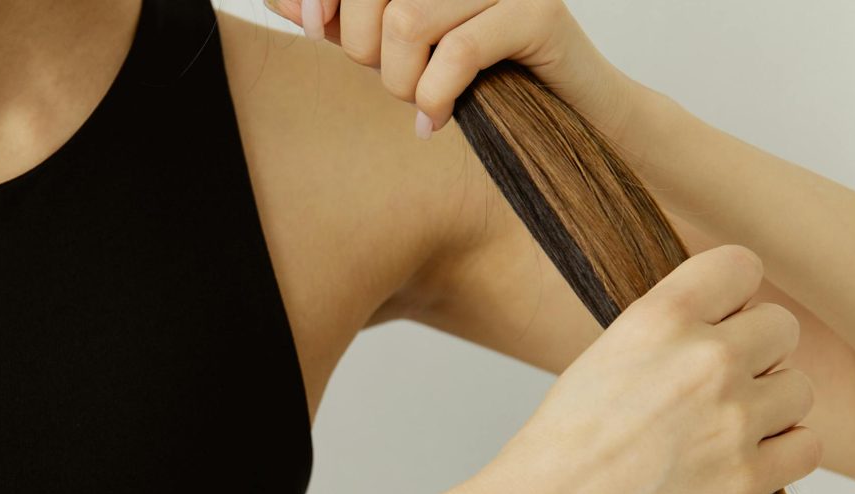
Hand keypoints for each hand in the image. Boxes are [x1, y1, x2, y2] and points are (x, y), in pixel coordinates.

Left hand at [263, 0, 645, 141]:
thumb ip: (345, 19)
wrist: (575, 119)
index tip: (313, 26)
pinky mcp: (538, 12)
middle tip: (395, 81)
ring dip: (400, 80)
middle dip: (364, 48)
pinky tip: (436, 121)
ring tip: (420, 102)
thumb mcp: (399, 47)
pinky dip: (435, 98)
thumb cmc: (483, 79)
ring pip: (406, 19)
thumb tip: (279, 0)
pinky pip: (456, 53)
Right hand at [467, 245, 821, 493]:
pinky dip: (780, 456)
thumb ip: (662, 338)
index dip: (733, 298)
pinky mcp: (747, 480)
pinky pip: (806, 446)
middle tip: (714, 391)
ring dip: (768, 410)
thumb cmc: (555, 453)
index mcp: (657, 320)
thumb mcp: (600, 362)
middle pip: (781, 328)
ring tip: (718, 434)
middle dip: (756, 356)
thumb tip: (718, 329)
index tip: (717, 324)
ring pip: (798, 389)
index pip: (741, 266)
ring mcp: (731, 420)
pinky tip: (736, 465)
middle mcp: (703, 360)